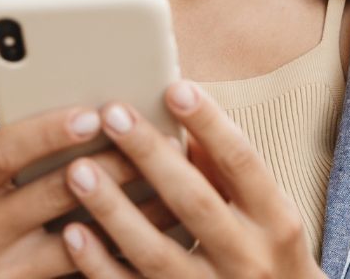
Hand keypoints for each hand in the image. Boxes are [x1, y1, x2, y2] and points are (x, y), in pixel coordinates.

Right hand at [0, 107, 175, 278]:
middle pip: (53, 193)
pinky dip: (124, 247)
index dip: (48, 132)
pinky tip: (158, 227)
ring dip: (132, 208)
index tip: (92, 114)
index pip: (3, 152)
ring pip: (80, 237)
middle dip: (111, 165)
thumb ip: (12, 148)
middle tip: (158, 140)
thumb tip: (83, 108)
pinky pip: (84, 270)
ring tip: (173, 179)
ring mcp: (2, 270)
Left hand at [60, 81, 325, 277]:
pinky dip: (100, 265)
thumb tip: (188, 120)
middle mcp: (248, 258)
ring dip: (114, 210)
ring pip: (156, 252)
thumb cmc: (268, 254)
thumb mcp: (268, 213)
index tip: (175, 88)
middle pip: (194, 202)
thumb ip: (228, 171)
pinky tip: (73, 233)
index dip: (210, 124)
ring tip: (78, 170)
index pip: (242, 162)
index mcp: (276, 220)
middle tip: (113, 115)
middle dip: (150, 156)